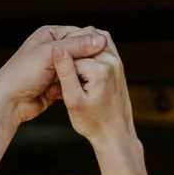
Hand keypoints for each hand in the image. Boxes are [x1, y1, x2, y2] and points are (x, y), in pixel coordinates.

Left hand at [0, 22, 106, 128]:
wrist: (9, 102)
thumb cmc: (22, 74)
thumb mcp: (50, 54)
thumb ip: (76, 46)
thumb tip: (101, 39)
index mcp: (49, 35)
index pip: (79, 34)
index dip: (91, 43)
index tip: (102, 53)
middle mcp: (52, 49)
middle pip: (80, 52)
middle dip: (85, 62)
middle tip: (92, 70)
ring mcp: (54, 67)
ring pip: (77, 69)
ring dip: (77, 76)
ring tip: (79, 81)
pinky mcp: (56, 83)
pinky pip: (72, 82)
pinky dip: (72, 86)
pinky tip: (72, 90)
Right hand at [59, 36, 134, 155]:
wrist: (115, 134)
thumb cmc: (93, 123)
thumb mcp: (73, 100)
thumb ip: (65, 72)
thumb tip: (57, 49)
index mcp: (100, 69)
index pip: (70, 54)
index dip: (58, 67)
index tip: (55, 82)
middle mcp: (111, 61)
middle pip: (81, 44)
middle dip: (69, 57)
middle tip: (61, 76)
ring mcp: (117, 62)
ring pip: (92, 40)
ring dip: (78, 50)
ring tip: (69, 68)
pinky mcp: (118, 65)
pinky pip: (103, 46)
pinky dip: (89, 50)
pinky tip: (80, 64)